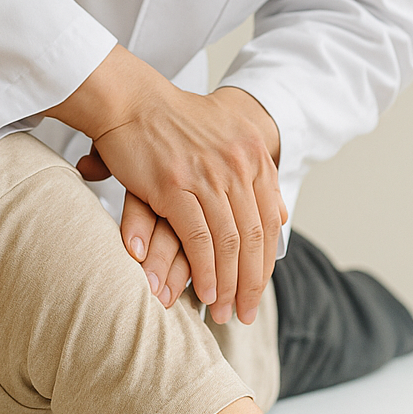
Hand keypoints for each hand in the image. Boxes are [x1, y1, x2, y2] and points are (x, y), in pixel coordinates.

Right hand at [47, 46, 286, 324]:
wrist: (131, 100)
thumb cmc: (173, 121)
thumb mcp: (228, 137)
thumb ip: (255, 175)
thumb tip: (281, 213)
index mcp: (254, 154)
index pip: (270, 220)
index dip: (266, 260)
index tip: (259, 287)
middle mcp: (238, 164)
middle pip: (254, 236)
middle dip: (252, 282)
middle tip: (246, 313)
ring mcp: (208, 175)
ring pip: (230, 243)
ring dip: (229, 285)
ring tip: (225, 312)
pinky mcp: (176, 186)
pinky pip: (199, 240)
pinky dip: (205, 272)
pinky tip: (203, 293)